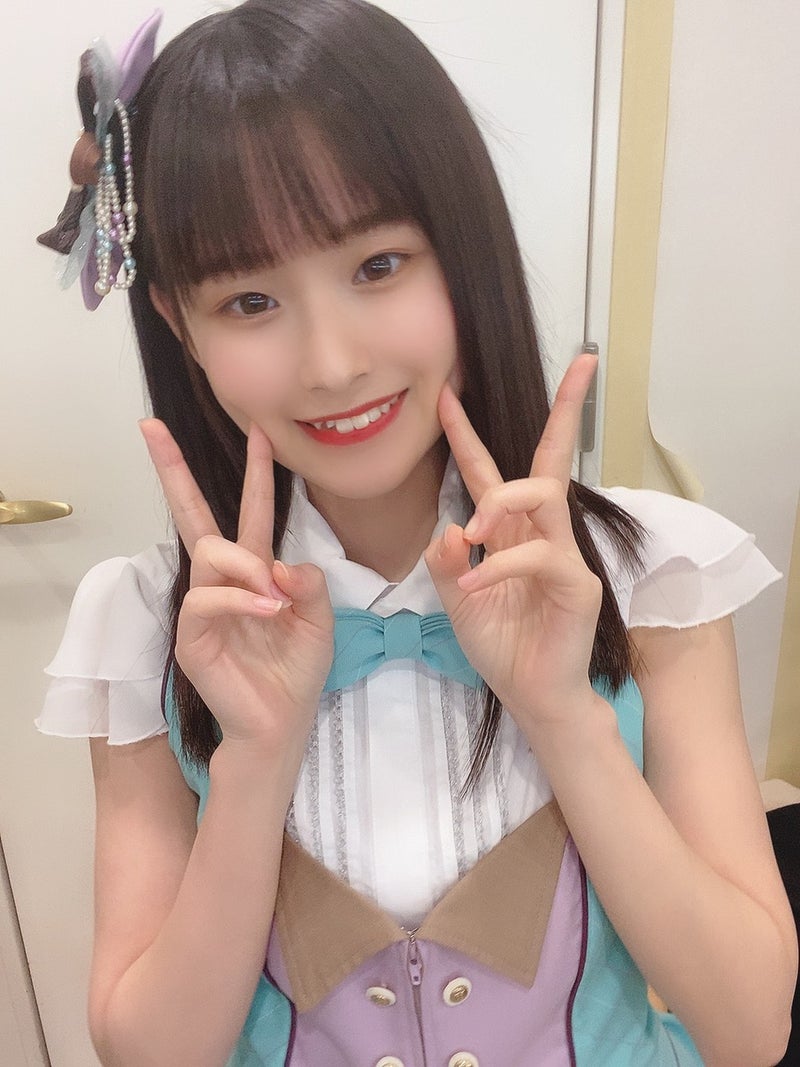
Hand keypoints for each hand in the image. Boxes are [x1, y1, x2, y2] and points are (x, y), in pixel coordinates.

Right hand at [140, 421, 333, 750]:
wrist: (282, 723)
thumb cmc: (296, 673)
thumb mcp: (320, 620)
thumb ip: (308, 583)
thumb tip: (280, 562)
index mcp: (254, 573)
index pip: (250, 513)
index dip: (256, 474)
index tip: (260, 432)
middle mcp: (222, 582)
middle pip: (193, 516)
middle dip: (173, 470)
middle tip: (152, 428)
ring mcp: (202, 607)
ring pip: (209, 552)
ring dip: (246, 566)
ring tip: (275, 597)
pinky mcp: (191, 636)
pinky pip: (206, 597)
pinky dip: (240, 599)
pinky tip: (268, 611)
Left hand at [424, 354, 601, 724]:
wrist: (532, 695)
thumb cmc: (502, 646)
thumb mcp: (456, 601)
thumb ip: (445, 563)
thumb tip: (450, 525)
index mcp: (508, 532)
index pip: (488, 472)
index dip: (466, 435)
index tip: (445, 396)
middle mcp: (540, 533)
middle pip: (550, 459)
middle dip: (568, 409)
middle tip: (582, 365)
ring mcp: (563, 554)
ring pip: (543, 496)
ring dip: (502, 501)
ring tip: (473, 530)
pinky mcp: (576, 583)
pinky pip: (537, 555)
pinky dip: (498, 565)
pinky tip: (472, 584)